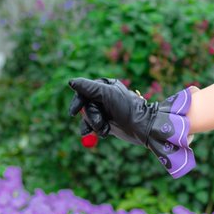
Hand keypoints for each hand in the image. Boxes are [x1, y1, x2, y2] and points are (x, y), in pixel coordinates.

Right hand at [67, 77, 197, 177]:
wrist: (142, 127)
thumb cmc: (127, 107)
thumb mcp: (107, 95)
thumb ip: (89, 88)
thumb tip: (70, 82)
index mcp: (104, 85)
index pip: (83, 91)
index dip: (78, 102)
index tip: (73, 112)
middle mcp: (103, 96)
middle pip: (85, 106)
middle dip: (91, 116)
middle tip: (101, 122)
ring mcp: (104, 110)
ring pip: (88, 118)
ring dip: (94, 125)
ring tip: (105, 129)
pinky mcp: (106, 122)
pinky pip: (93, 126)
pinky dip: (97, 130)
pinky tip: (106, 132)